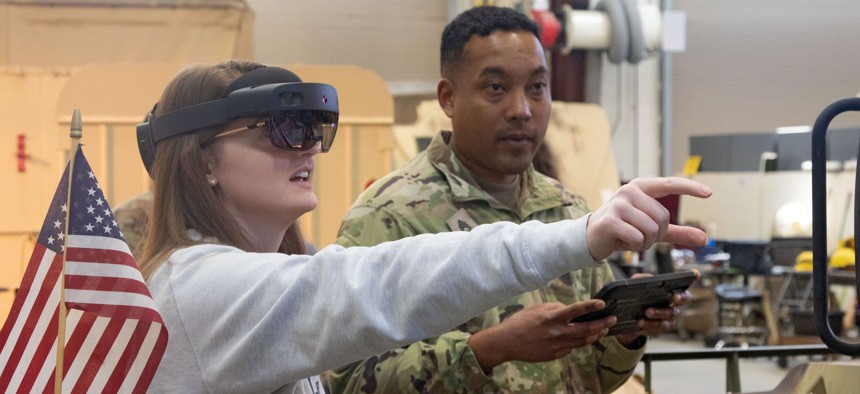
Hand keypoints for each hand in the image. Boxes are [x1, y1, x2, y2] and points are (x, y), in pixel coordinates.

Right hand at [468, 300, 613, 372]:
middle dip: (602, 324)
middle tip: (612, 319)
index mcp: (553, 317)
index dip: (591, 306)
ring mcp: (558, 345)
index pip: (576, 310)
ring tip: (603, 329)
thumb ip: (554, 308)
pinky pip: (571, 348)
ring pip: (583, 341)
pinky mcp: (555, 355)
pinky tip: (580, 338)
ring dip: (595, 335)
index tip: (602, 304)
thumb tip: (567, 309)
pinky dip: (577, 342)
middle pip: (586, 329)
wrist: (507, 342)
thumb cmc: (520, 322)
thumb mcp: (536, 308)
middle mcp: (558, 332)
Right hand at [586, 177, 711, 260]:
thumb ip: (677, 232)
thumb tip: (704, 238)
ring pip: (651, 229)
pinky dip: (635, 246)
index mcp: (640, 187)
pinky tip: (623, 242)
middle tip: (641, 235)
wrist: (591, 238)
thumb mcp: (652, 229)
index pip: (668, 184)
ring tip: (631, 239)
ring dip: (645, 242)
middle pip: (662, 217)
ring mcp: (619, 205)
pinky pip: (638, 238)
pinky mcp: (611, 221)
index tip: (709, 193)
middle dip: (656, 234)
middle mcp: (629, 191)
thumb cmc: (623, 229)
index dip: (689, 188)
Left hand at [616, 270, 700, 346]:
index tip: (695, 274)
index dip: (693, 278)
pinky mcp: (661, 329)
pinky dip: (649, 325)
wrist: (629, 317)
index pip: (685, 285)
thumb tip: (645, 278)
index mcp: (671, 292)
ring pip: (669, 315)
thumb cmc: (638, 297)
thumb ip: (641, 279)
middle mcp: (675, 305)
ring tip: (647, 312)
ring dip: (659, 313)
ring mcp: (670, 318)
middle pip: (684, 300)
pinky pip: (658, 328)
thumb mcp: (637, 286)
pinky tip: (640, 323)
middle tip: (674, 297)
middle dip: (681, 298)